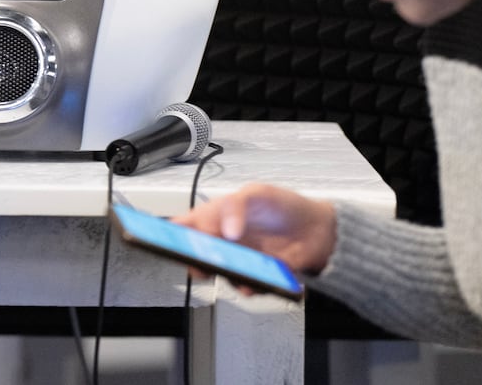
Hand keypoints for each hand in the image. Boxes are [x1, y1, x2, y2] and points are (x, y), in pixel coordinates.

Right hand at [171, 182, 336, 277]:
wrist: (316, 229)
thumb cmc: (283, 206)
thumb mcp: (257, 193)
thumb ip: (237, 205)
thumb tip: (225, 229)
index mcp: (216, 217)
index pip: (184, 225)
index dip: (169, 233)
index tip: (164, 239)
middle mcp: (223, 241)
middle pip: (195, 255)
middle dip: (193, 259)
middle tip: (200, 258)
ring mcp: (238, 260)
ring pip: (219, 274)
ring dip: (224, 273)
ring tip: (234, 269)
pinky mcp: (256, 277)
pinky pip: (244, 288)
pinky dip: (248, 286)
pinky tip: (255, 280)